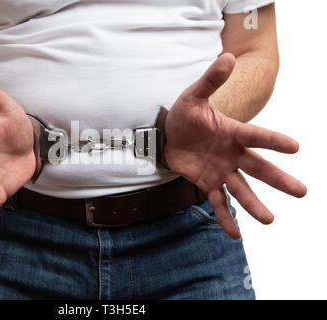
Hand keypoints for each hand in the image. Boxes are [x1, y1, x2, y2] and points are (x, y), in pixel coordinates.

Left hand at [164, 53, 306, 238]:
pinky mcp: (207, 183)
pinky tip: (235, 235)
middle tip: (302, 192)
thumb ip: (210, 80)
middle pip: (257, 167)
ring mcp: (221, 170)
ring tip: (270, 220)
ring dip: (254, 204)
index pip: (256, 136)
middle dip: (278, 179)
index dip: (274, 141)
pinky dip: (225, 217)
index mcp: (232, 132)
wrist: (167, 134)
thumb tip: (227, 56)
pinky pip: (218, 202)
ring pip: (240, 189)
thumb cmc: (184, 114)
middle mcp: (231, 153)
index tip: (296, 147)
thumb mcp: (193, 96)